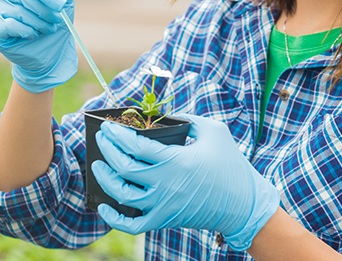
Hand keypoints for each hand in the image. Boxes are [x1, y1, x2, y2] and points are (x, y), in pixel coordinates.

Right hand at [0, 0, 76, 92]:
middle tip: (57, 19)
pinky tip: (33, 34)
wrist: (48, 52)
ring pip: (17, 11)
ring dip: (38, 23)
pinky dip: (26, 31)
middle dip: (44, 9)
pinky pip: (9, 25)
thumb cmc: (54, 21)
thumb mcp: (63, 2)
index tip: (61, 4)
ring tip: (48, 28)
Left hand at [91, 115, 279, 250]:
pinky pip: (132, 226)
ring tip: (98, 165)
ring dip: (104, 179)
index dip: (117, 134)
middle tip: (101, 138)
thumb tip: (162, 116)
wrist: (243, 204)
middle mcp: (165, 184)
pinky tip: (103, 205)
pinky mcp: (164, 221)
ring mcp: (163, 206)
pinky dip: (113, 218)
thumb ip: (187, 119)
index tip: (108, 126)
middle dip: (107, 150)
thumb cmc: (230, 164)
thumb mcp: (214, 131)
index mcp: (176, 160)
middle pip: (123, 168)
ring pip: (121, 195)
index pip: (135, 146)